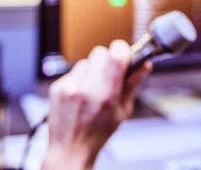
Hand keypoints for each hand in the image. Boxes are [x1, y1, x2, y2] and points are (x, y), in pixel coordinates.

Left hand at [41, 40, 151, 169]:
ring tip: (92, 89)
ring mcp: (69, 87)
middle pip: (100, 52)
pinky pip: (72, 72)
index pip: (116, 54)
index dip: (122, 50)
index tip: (124, 55)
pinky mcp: (57, 87)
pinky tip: (80, 94)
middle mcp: (86, 88)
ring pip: (85, 61)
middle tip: (109, 74)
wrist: (70, 149)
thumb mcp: (123, 112)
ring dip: (91, 70)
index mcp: (106, 95)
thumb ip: (133, 85)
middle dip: (107, 60)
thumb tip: (144, 65)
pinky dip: (78, 79)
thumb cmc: (98, 134)